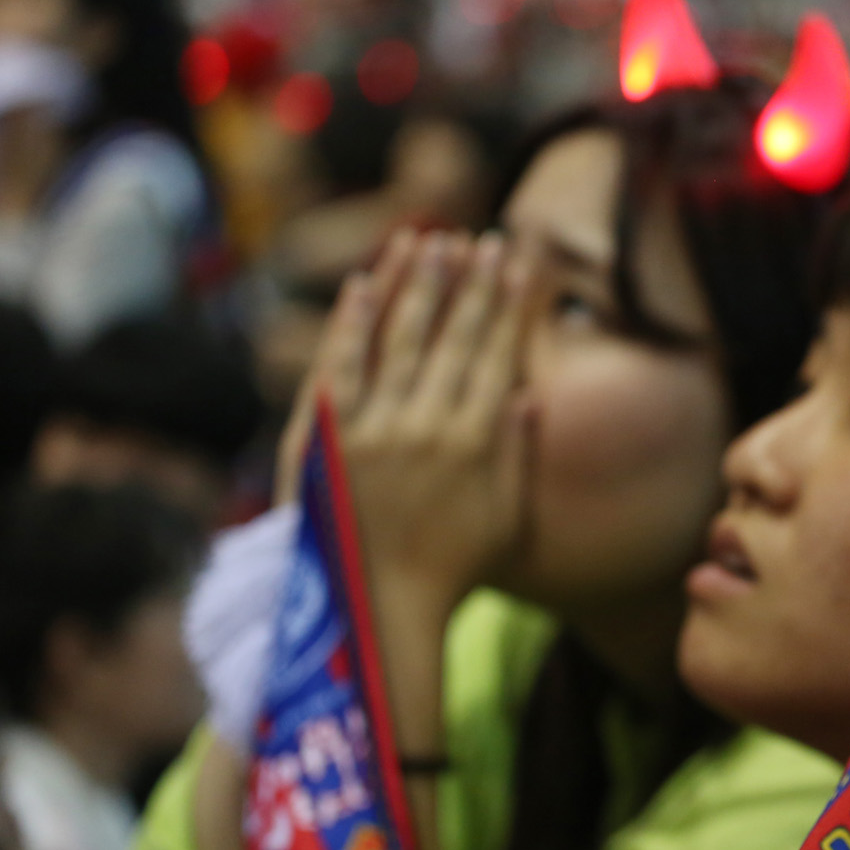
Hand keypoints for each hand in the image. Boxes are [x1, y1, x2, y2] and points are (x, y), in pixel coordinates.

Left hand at [320, 229, 537, 610]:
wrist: (372, 610)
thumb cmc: (451, 570)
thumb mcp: (506, 518)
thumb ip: (518, 454)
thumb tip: (527, 394)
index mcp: (476, 443)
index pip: (496, 352)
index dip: (508, 303)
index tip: (518, 261)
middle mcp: (425, 427)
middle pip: (451, 335)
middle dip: (469, 283)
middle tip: (481, 239)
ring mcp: (370, 429)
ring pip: (396, 338)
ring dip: (415, 284)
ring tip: (430, 240)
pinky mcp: (323, 437)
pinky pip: (338, 367)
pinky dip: (351, 323)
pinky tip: (364, 283)